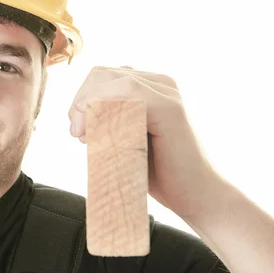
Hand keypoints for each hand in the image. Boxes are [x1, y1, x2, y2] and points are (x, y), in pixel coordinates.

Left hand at [68, 66, 219, 219]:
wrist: (196, 198)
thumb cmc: (159, 173)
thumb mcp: (123, 140)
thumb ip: (106, 120)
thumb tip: (76, 110)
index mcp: (148, 87)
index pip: (101, 76)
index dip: (81, 99)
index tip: (76, 131)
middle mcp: (159, 83)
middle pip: (102, 74)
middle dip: (81, 102)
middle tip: (77, 134)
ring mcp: (167, 92)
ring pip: (111, 81)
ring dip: (90, 107)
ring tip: (85, 137)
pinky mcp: (170, 107)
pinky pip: (129, 93)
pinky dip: (106, 111)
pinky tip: (97, 135)